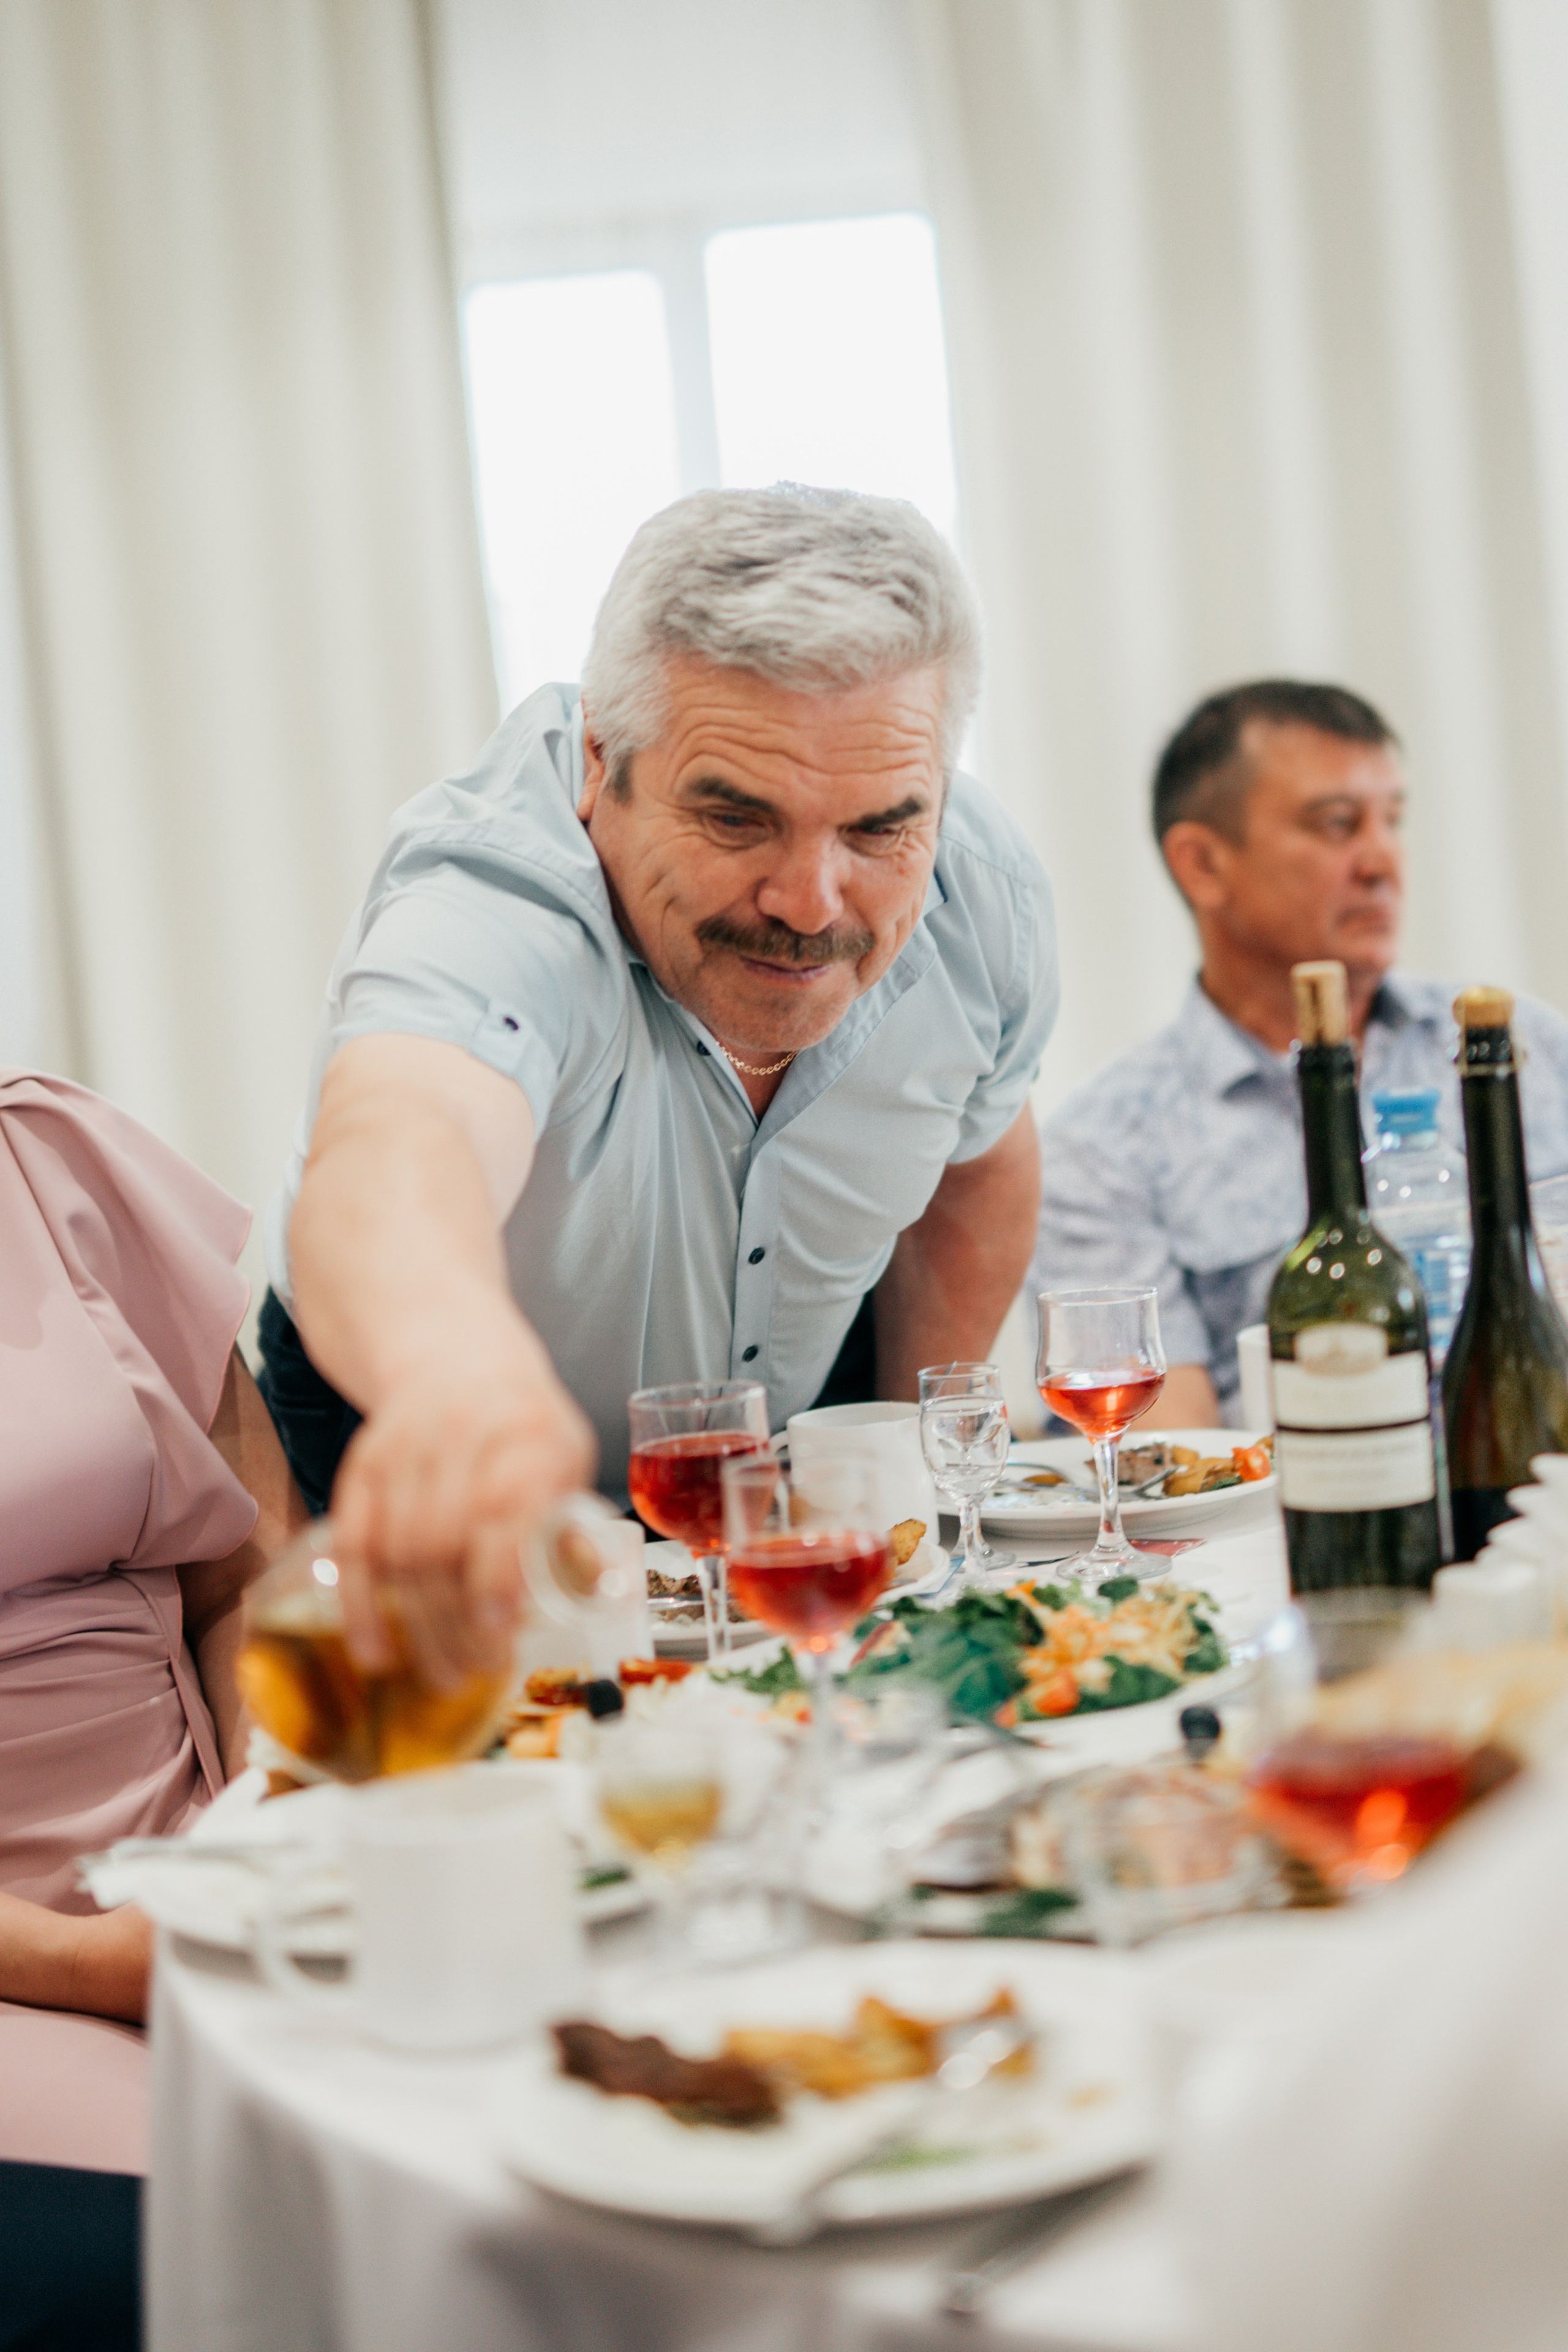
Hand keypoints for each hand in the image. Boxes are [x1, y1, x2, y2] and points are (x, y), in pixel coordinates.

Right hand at [329, 1336, 596, 1686]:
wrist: (456, 1358)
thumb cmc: (525, 1423)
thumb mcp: (570, 1456)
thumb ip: (576, 1522)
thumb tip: (598, 1596)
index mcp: (525, 1434)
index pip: (502, 1511)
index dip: (496, 1578)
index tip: (502, 1637)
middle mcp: (460, 1437)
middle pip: (445, 1543)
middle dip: (458, 1621)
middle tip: (474, 1673)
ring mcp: (404, 1451)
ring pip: (401, 1551)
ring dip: (419, 1625)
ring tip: (444, 1673)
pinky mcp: (363, 1465)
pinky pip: (356, 1544)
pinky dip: (362, 1606)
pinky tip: (377, 1652)